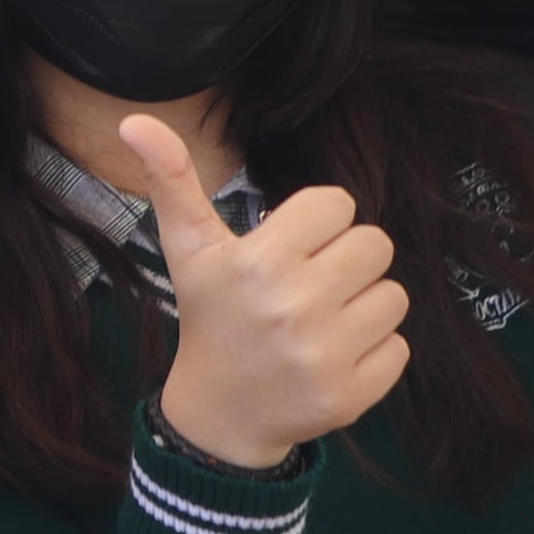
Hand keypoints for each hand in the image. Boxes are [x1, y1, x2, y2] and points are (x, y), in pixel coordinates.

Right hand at [129, 117, 405, 469]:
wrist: (218, 414)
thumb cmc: (210, 319)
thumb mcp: (189, 249)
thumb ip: (172, 179)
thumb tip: (134, 119)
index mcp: (261, 261)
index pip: (338, 205)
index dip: (318, 226)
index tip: (291, 251)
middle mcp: (295, 306)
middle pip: (376, 244)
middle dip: (346, 262)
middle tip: (310, 288)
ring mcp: (325, 354)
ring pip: (393, 296)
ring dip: (363, 307)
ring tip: (322, 324)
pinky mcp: (351, 394)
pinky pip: (399, 347)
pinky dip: (373, 353)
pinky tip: (333, 358)